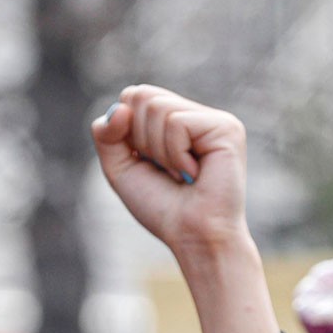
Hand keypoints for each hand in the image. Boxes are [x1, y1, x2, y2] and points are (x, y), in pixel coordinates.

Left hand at [91, 86, 248, 255]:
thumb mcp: (121, 168)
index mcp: (174, 121)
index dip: (126, 129)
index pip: (134, 96)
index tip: (146, 162)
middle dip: (141, 140)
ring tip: (181, 174)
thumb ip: (106, 134)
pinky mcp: (226, 127)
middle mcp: (195, 115)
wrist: (193, 237)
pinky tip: (194, 173)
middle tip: (165, 170)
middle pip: (142, 95)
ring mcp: (213, 120)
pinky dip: (175, 155)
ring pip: (157, 107)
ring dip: (159, 151)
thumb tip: (120, 107)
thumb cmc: (163, 209)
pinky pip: (177, 123)